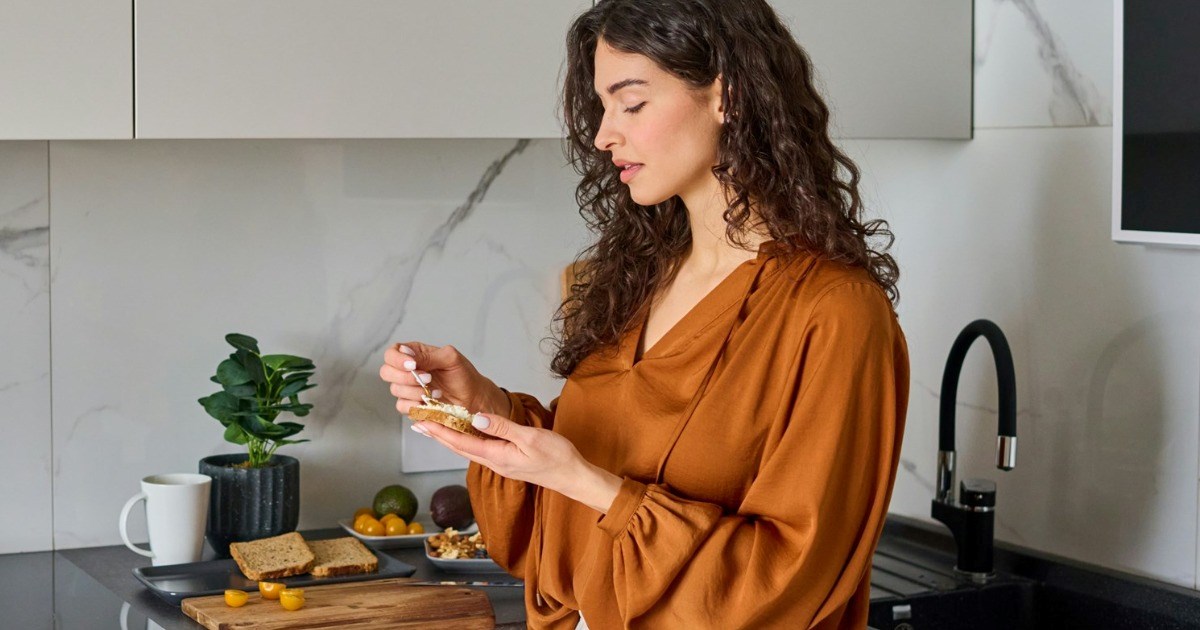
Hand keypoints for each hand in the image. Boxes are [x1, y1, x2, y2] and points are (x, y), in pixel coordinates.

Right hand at [379, 342, 510, 416]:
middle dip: (404, 377)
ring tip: (436, 391)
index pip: (392, 353)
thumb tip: (408, 354)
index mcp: (415, 355)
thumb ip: (429, 355)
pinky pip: (402, 406)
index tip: (413, 365)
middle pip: (386, 372)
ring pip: (395, 390)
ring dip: (414, 392)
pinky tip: (431, 402)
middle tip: (426, 379)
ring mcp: (408, 389)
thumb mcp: (451, 358)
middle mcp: (408, 371)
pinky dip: (415, 405)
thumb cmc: (464, 375)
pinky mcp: (412, 406)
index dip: (397, 359)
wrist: (474, 398)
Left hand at [413, 412, 621, 513]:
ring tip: (434, 427)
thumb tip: (477, 419)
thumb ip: (503, 428)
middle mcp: (494, 462)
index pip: (461, 442)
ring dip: (449, 437)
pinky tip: (463, 434)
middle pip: (459, 447)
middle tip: (418, 422)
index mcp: (496, 456)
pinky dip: (465, 440)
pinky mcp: (507, 461)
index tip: (423, 421)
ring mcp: (500, 463)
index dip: (440, 431)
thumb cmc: (557, 457)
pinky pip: (480, 449)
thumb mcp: (531, 438)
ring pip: (468, 448)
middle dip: (438, 435)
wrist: (573, 477)